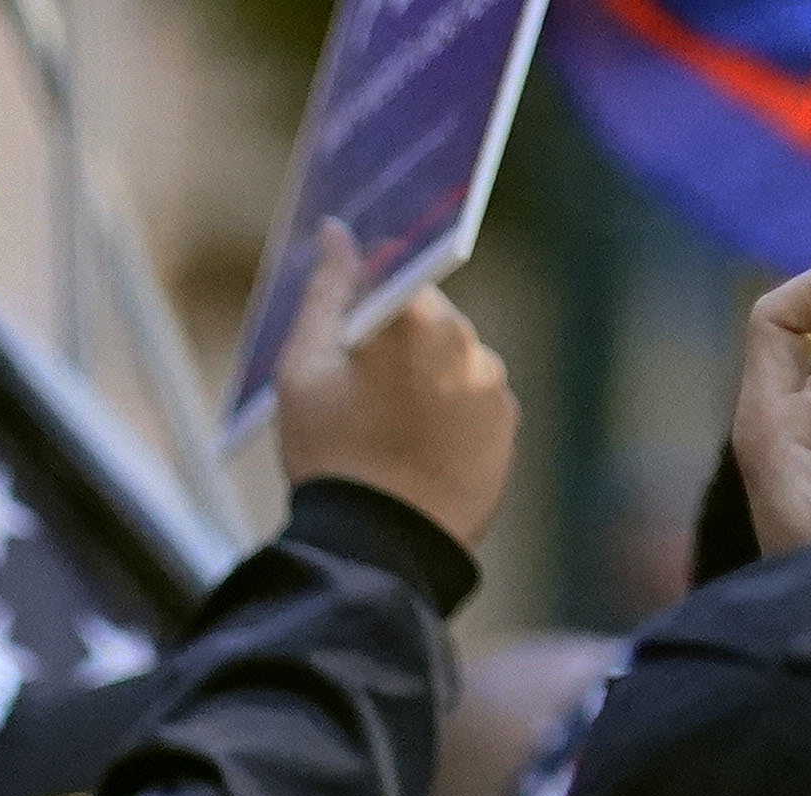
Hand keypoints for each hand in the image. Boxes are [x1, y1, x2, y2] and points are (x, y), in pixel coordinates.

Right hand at [270, 224, 521, 549]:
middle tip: (361, 402)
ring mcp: (492, 384)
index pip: (391, 275)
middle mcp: (465, 338)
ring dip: (428, 381)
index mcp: (414, 313)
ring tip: (392, 435)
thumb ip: (325, 292)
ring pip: (454, 360)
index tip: (349, 345)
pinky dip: (452, 417)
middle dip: (398, 346)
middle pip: (428, 318)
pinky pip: (476, 402)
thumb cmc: (330, 454)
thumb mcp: (303, 369)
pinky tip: (420, 451)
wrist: (379, 548)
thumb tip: (338, 232)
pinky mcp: (507, 426)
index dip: (364, 309)